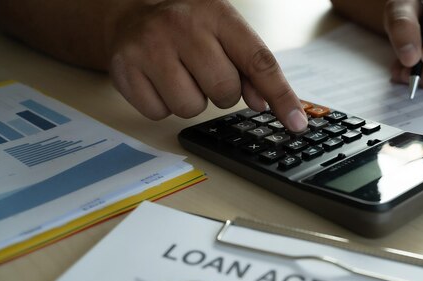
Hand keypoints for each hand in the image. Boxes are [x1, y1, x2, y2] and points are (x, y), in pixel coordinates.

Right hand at [107, 0, 307, 130]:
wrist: (130, 17)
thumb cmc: (188, 30)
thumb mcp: (225, 35)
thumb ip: (251, 69)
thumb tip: (264, 104)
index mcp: (217, 14)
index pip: (259, 62)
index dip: (281, 96)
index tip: (297, 124)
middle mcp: (182, 26)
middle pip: (224, 91)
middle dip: (222, 93)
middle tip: (206, 73)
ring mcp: (150, 47)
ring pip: (190, 108)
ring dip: (192, 100)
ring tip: (181, 75)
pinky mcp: (125, 70)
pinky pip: (160, 113)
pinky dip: (163, 105)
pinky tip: (159, 80)